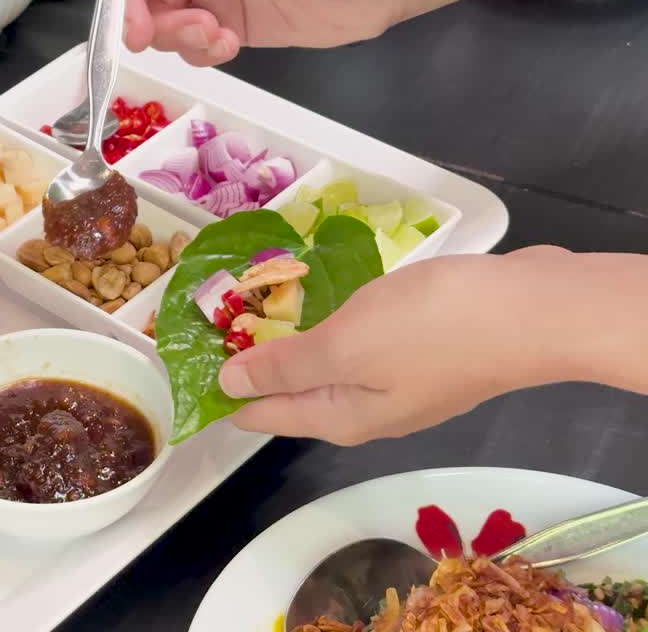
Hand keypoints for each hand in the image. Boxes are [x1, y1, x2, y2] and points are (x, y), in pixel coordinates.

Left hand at [220, 247, 617, 445]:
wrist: (534, 313)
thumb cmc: (433, 329)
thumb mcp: (344, 346)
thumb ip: (286, 366)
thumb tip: (229, 386)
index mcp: (340, 417)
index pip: (263, 415)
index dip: (221, 394)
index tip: (184, 368)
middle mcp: (366, 410)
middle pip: (293, 394)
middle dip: (250, 366)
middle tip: (210, 326)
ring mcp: (399, 381)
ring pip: (327, 367)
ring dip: (290, 343)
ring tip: (252, 308)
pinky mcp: (425, 350)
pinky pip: (359, 344)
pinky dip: (331, 326)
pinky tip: (318, 300)